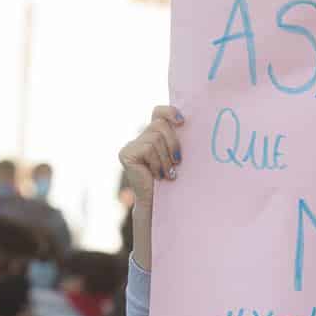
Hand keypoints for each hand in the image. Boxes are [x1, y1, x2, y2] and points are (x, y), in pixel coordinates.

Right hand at [118, 106, 183, 269]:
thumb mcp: (178, 156)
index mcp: (154, 134)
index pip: (158, 111)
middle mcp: (141, 137)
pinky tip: (157, 176)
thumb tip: (189, 121)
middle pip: (159, 124)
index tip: (183, 122)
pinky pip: (147, 148)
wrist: (161, 204)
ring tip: (167, 173)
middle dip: (173, 143)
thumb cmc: (174, 181)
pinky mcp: (126, 153)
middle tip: (178, 161)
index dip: (169, 111)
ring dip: (166, 158)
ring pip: (155, 137)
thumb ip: (178, 138)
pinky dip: (157, 162)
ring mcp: (131, 145)